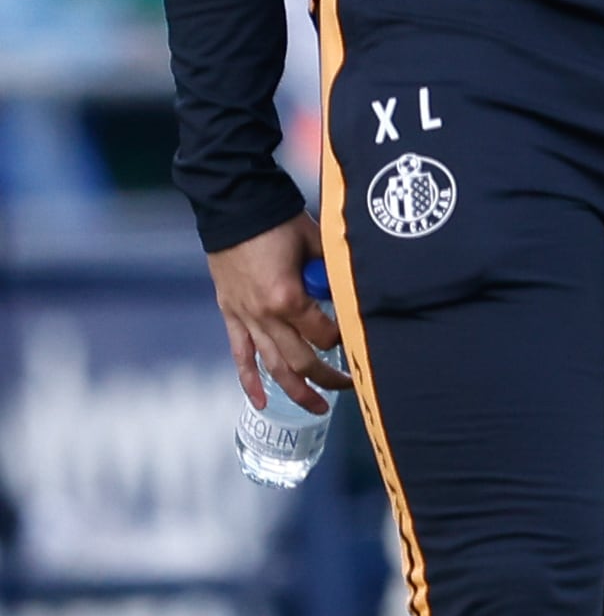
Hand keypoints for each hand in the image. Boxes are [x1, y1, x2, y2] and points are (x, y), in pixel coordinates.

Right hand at [206, 216, 346, 415]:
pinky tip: (262, 402)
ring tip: (318, 408)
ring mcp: (245, 318)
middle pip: (302, 360)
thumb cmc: (281, 221)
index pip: (326, 335)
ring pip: (273, 366)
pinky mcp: (230, 314)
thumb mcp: (319, 244)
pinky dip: (249, 381)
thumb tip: (354, 295)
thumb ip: (334, 274)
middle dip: (329, 377)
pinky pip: (240, 355)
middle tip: (352, 386)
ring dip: (296, 390)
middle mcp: (264, 315)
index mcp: (288, 298)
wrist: (235, 207)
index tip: (361, 341)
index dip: (346, 341)